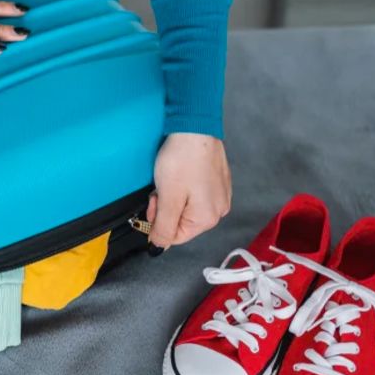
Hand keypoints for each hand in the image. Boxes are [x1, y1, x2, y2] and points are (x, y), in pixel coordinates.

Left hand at [147, 133, 231, 250]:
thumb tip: (159, 247)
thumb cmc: (183, 159)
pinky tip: (181, 174)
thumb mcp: (167, 198)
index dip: (157, 222)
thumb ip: (163, 227)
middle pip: (181, 222)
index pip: (174, 236)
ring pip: (186, 208)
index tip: (154, 201)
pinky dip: (183, 188)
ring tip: (171, 178)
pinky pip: (195, 195)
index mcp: (207, 218)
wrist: (195, 126)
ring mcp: (220, 195)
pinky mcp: (218, 182)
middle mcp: (219, 210)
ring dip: (173, 197)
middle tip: (161, 189)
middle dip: (165, 208)